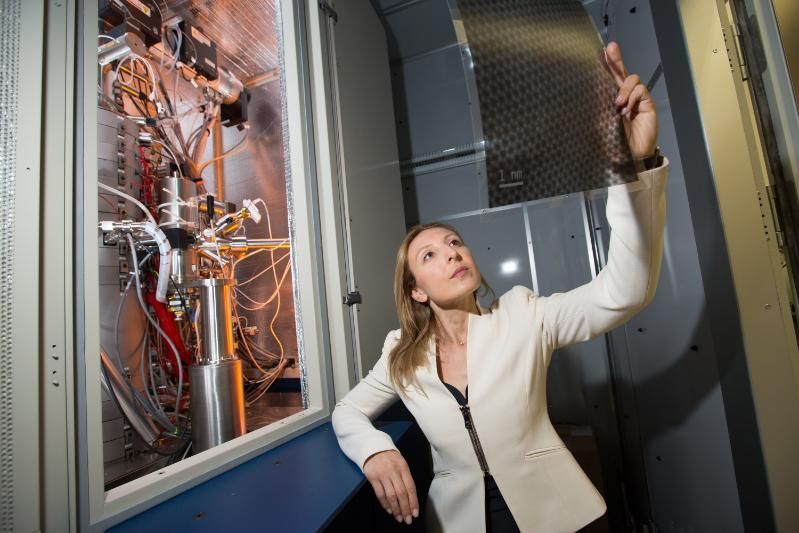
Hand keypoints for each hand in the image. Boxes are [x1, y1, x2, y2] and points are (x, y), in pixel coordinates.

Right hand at [363, 450, 418, 524]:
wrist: (373, 447)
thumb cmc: (389, 457)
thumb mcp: (401, 463)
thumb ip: (406, 478)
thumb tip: (411, 498)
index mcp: (403, 467)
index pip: (410, 487)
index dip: (413, 502)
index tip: (415, 512)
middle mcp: (394, 471)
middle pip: (401, 493)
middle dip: (405, 509)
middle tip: (407, 519)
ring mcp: (383, 474)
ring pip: (391, 495)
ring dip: (396, 509)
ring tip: (399, 517)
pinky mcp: (373, 477)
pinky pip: (380, 494)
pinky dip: (385, 504)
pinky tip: (389, 509)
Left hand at [603, 41, 658, 158]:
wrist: (628, 156)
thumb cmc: (613, 142)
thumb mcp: (600, 121)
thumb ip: (598, 105)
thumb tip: (585, 90)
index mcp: (609, 100)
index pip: (607, 79)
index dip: (605, 65)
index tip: (599, 52)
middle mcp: (623, 96)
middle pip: (620, 72)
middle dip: (615, 59)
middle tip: (610, 47)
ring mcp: (636, 99)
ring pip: (631, 79)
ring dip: (623, 89)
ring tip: (618, 105)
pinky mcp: (647, 103)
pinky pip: (640, 90)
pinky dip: (633, 97)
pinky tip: (627, 110)